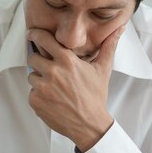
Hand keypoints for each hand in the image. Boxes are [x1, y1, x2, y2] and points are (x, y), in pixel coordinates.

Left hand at [27, 26, 125, 152]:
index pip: (44, 40)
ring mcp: (42, 87)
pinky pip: (31, 92)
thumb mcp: (103, 70)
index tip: (31, 33)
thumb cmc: (96, 96)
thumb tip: (120, 28)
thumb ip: (108, 46)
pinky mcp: (35, 101)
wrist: (89, 125)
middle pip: (33, 57)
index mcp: (67, 61)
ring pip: (31, 76)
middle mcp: (52, 72)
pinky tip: (53, 100)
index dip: (35, 35)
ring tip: (55, 88)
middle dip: (39, 61)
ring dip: (39, 80)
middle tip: (50, 70)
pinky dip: (39, 95)